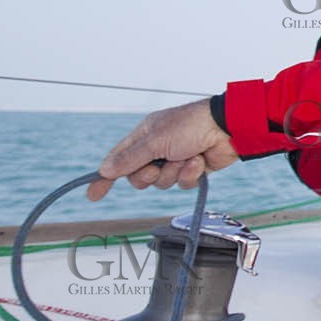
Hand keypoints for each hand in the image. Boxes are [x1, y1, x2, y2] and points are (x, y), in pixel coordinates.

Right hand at [87, 99, 238, 200]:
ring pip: (161, 183)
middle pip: (138, 177)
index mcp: (145, 135)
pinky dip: (190, 175)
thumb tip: (104, 170)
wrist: (228, 128)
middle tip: (159, 165)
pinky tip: (200, 161)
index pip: (118, 159)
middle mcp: (158, 148)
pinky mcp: (192, 169)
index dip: (106, 177)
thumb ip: (130, 158)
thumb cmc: (191, 125)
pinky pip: (182, 184)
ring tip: (187, 156)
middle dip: (149, 175)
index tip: (93, 195)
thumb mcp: (156, 140)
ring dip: (174, 173)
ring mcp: (175, 159)